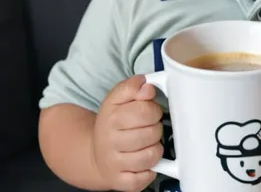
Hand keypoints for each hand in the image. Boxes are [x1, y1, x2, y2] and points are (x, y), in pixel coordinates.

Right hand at [92, 75, 163, 191]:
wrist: (95, 152)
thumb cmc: (112, 123)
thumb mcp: (117, 98)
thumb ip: (133, 87)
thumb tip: (147, 87)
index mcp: (112, 118)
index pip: (145, 111)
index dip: (154, 109)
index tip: (150, 110)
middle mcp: (111, 142)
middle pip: (151, 134)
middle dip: (156, 128)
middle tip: (150, 127)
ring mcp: (114, 164)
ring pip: (150, 157)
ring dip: (155, 149)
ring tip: (148, 143)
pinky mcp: (119, 182)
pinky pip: (142, 180)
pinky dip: (149, 172)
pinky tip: (145, 162)